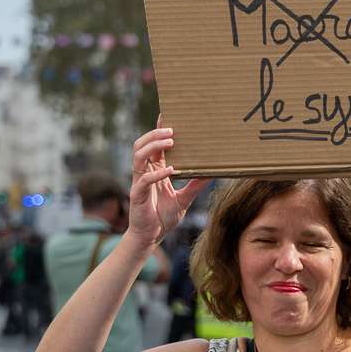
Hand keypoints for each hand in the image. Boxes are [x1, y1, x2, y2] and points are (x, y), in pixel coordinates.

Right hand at [128, 116, 211, 247]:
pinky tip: (170, 170)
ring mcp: (139, 182)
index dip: (158, 130)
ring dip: (154, 147)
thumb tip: (213, 173)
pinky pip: (144, 179)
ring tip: (170, 142)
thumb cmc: (164, 217)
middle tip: (172, 130)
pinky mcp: (137, 194)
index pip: (154, 146)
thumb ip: (196, 185)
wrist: (151, 237)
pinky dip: (157, 173)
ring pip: (139, 156)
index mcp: (155, 170)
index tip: (167, 115)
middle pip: (143, 144)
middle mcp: (145, 172)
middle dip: (155, 134)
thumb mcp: (185, 198)